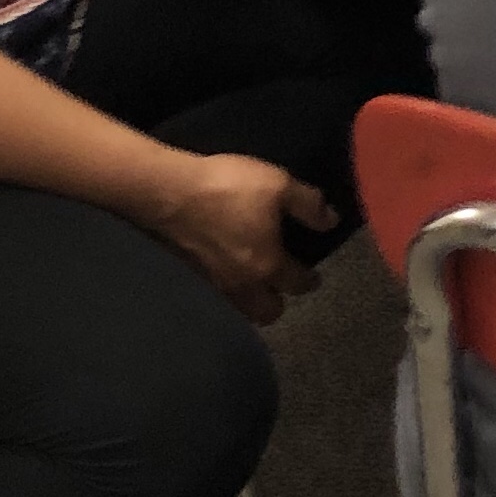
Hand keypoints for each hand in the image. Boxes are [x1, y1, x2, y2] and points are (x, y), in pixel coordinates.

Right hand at [140, 151, 334, 322]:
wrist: (164, 190)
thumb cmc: (226, 186)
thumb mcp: (278, 184)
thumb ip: (309, 205)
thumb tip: (331, 222)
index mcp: (268, 265)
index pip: (297, 284)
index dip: (309, 280)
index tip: (313, 277)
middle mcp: (241, 284)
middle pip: (266, 312)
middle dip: (278, 302)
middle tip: (281, 283)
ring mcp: (211, 284)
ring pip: (239, 308)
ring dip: (250, 300)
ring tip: (253, 280)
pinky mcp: (188, 276)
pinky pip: (216, 295)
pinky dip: (226, 290)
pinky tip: (224, 269)